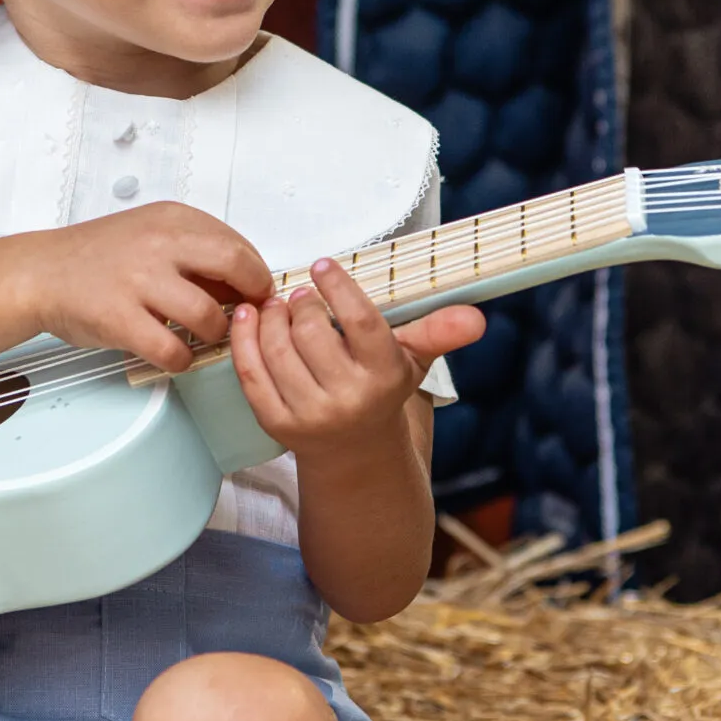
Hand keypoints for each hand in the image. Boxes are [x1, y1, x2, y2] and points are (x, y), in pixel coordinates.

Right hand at [15, 202, 275, 371]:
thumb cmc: (98, 257)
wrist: (40, 272)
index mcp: (172, 219)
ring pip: (208, 316)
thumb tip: (244, 281)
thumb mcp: (151, 233)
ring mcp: (139, 281)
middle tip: (249, 316)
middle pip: (235, 267)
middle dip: (252, 298)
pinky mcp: (120, 319)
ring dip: (216, 334)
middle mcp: (159, 244)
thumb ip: (195, 251)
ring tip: (204, 336)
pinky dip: (182, 360)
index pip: (238, 244)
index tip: (258, 292)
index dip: (257, 274)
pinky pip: (172, 350)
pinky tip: (175, 355)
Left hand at [229, 258, 485, 452]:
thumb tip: (476, 318)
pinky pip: (251, 374)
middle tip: (302, 293)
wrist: (357, 455)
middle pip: (312, 332)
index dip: (339, 287)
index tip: (323, 265)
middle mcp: (348, 399)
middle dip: (302, 303)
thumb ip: (440, 332)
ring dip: (271, 317)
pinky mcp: (276, 425)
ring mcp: (310, 415)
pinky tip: (248, 318)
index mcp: (384, 378)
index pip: (361, 322)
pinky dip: (244, 340)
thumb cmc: (382, 393)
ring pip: (278, 350)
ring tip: (277, 304)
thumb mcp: (413, 362)